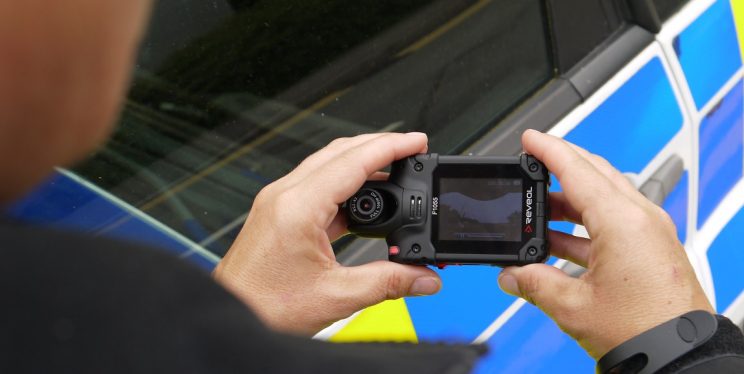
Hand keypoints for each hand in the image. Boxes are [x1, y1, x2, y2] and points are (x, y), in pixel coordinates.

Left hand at [213, 133, 441, 334]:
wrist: (232, 316)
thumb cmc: (264, 306)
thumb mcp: (336, 296)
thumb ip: (387, 283)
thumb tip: (423, 277)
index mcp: (298, 207)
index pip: (353, 161)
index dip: (391, 147)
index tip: (417, 141)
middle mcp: (285, 195)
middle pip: (340, 152)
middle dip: (380, 146)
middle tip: (413, 150)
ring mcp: (279, 201)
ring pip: (329, 166)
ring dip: (363, 164)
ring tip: (396, 173)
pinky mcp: (279, 213)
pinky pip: (318, 186)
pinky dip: (347, 186)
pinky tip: (368, 202)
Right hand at [497, 130, 713, 358]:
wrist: (680, 358)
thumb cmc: (643, 330)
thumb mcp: (572, 306)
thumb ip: (533, 283)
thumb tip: (511, 275)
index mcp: (621, 222)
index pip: (577, 169)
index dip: (548, 150)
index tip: (530, 139)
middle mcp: (641, 219)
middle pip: (595, 174)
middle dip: (561, 166)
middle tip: (532, 165)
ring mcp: (651, 232)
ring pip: (605, 197)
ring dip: (570, 200)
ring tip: (539, 209)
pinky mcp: (653, 249)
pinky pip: (615, 220)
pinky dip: (586, 223)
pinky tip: (560, 241)